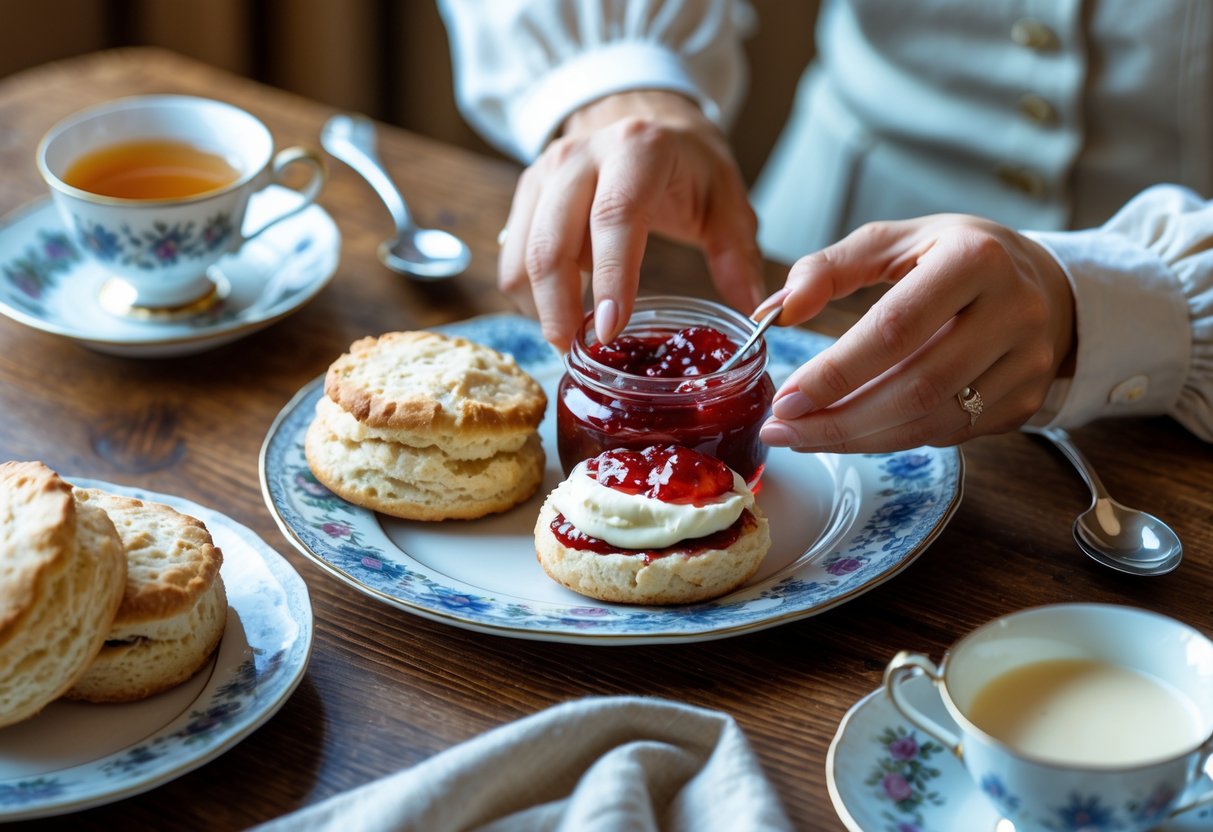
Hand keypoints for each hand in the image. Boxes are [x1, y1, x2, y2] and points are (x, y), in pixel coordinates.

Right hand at [497, 90, 764, 349]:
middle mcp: (580, 157)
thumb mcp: (724, 197)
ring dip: (539, 309)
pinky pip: (513, 256)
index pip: (614, 217)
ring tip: (571, 344)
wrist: (641, 112)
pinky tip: (560, 313)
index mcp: (637, 151)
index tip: (609, 330)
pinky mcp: (526, 194)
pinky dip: (529, 296)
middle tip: (580, 355)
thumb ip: (737, 254)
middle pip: (550, 243)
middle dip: (559, 309)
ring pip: (522, 255)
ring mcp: (544, 174)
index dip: (609, 277)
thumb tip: (757, 316)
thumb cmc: (686, 161)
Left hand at [758, 215, 1074, 452]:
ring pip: (931, 422)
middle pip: (913, 388)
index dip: (836, 372)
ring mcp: (1027, 362)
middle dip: (838, 419)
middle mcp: (1012, 311)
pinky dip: (892, 439)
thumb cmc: (954, 257)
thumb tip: (776, 311)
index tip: (786, 398)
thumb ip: (828, 269)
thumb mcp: (894, 242)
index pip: (894, 329)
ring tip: (805, 436)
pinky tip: (854, 432)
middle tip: (784, 430)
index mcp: (974, 259)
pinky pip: (948, 434)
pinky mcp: (1027, 399)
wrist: (1044, 284)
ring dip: (858, 439)